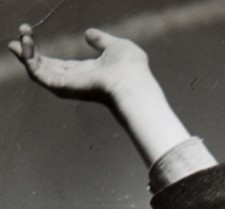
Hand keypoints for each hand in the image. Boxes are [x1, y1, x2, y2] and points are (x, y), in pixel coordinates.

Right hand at [7, 24, 152, 105]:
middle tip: (21, 32)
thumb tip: (88, 34)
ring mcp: (68, 85)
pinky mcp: (62, 87)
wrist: (131, 81)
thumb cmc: (131, 68)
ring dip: (25, 54)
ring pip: (38, 72)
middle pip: (46, 69)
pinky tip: (25, 42)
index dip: (45, 53)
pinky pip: (38, 73)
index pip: (60, 65)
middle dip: (29, 53)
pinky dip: (28, 58)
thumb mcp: (115, 46)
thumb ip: (101, 40)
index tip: (29, 34)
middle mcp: (76, 81)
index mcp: (87, 73)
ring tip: (18, 37)